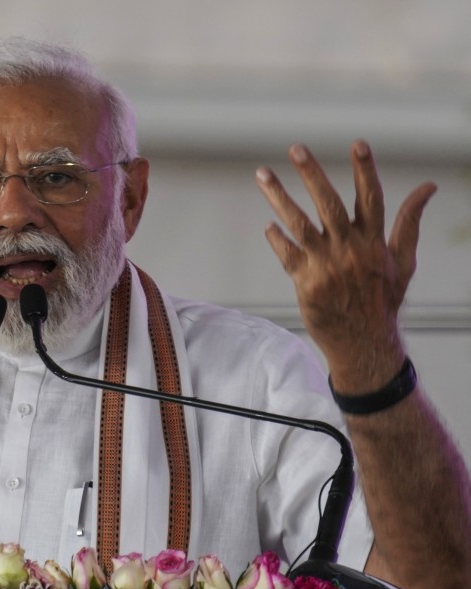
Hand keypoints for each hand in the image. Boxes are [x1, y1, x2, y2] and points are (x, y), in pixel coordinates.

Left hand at [255, 140, 434, 391]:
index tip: (358, 143)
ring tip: (262, 174)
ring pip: (299, 224)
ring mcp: (326, 266)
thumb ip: (410, 222)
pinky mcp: (306, 283)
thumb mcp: (403, 261)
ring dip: (279, 197)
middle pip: (329, 204)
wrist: (364, 343)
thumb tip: (429, 187)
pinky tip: (269, 226)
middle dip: (312, 174)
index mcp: (375, 242)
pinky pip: (287, 254)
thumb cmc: (383, 299)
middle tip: (296, 148)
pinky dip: (277, 239)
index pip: (371, 198)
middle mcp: (350, 249)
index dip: (365, 170)